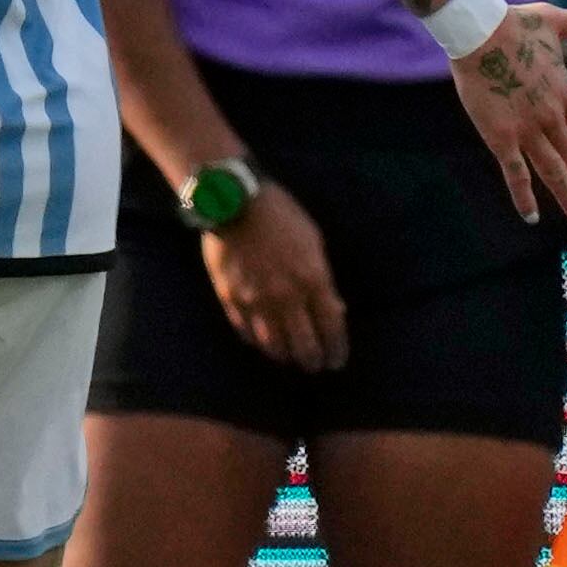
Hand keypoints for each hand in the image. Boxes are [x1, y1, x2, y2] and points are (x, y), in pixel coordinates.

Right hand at [199, 182, 345, 371]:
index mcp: (313, 280)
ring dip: (284, 357)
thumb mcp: (314, 242)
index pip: (331, 328)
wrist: (235, 201)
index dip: (336, 350)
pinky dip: (255, 342)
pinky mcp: (230, 297)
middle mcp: (286, 296)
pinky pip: (245, 331)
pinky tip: (261, 343)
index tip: (336, 361)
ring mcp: (255, 299)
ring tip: (288, 359)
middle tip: (314, 366)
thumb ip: (324, 279)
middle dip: (312, 361)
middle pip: (303, 344)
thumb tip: (334, 310)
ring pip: (272, 345)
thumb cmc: (282, 216)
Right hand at [451, 3, 566, 220]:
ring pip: (553, 169)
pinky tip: (531, 216)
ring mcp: (529, 130)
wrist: (482, 33)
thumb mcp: (554, 19)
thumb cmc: (514, 23)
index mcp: (565, 93)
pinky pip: (516, 173)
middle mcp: (552, 117)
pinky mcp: (502, 137)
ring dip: (565, 193)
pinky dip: (524, 197)